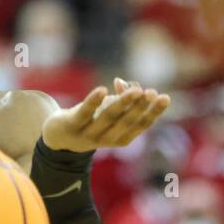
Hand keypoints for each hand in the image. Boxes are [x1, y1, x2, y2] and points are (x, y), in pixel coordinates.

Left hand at [41, 77, 169, 153]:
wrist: (58, 136)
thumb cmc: (91, 119)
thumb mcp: (109, 108)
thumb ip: (121, 97)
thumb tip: (121, 83)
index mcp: (120, 138)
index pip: (140, 125)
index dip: (153, 112)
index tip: (165, 98)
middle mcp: (106, 139)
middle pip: (126, 122)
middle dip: (140, 107)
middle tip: (152, 92)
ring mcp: (88, 134)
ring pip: (108, 117)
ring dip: (123, 103)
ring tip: (136, 90)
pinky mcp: (72, 125)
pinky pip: (84, 113)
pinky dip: (93, 102)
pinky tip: (102, 89)